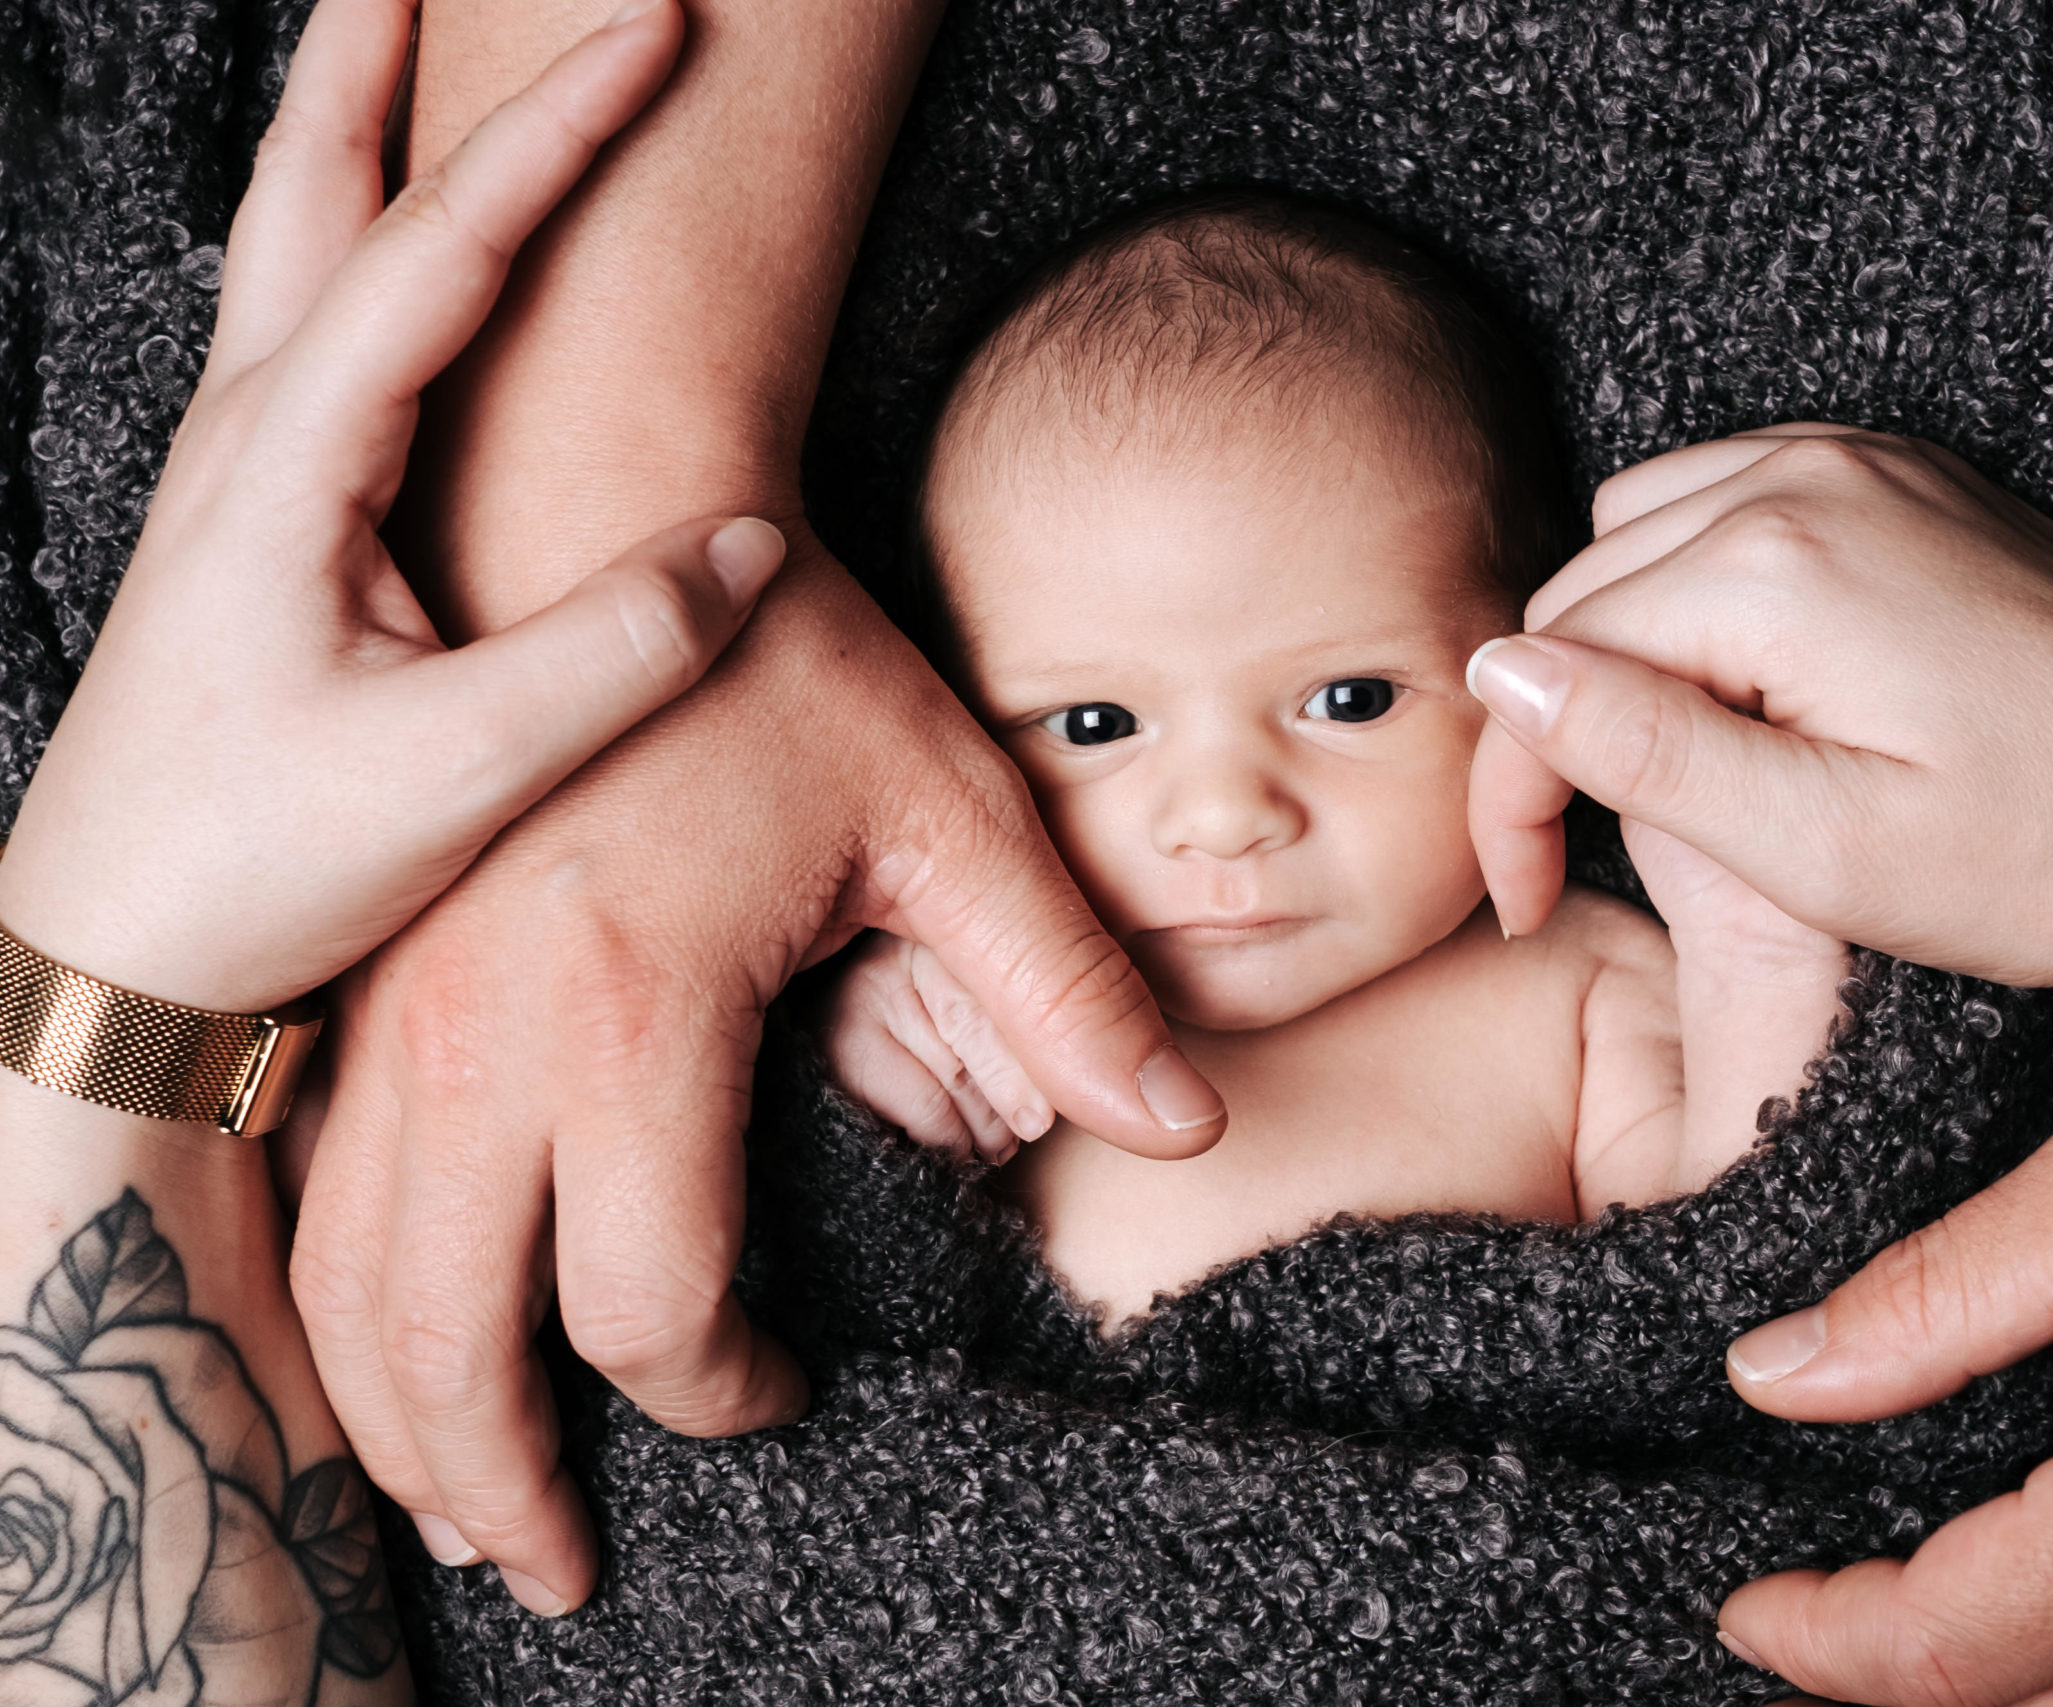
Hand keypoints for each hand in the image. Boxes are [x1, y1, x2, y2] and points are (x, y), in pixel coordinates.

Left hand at [0, 0, 766, 1013]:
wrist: (100, 968)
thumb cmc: (249, 866)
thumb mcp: (456, 770)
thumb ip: (617, 653)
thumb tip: (749, 545)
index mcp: (288, 461)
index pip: (441, 241)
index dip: (557, 126)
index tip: (657, 30)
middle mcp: (244, 440)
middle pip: (309, 186)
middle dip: (378, 52)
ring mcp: (234, 482)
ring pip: (289, 248)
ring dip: (349, 131)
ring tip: (400, 49)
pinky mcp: (251, 536)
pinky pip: (305, 336)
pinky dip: (352, 245)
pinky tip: (382, 270)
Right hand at [295, 552, 1226, 1612]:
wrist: (584, 497)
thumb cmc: (776, 656)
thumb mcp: (948, 810)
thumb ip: (1063, 984)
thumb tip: (1182, 1124)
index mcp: (626, 1009)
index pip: (647, 1301)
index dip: (717, 1387)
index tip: (776, 1390)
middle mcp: (471, 1032)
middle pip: (446, 1342)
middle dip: (499, 1478)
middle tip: (564, 1556)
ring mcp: (382, 1009)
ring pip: (338, 1288)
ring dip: (392, 1422)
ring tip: (462, 1501)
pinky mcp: (349, 985)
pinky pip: (300, 1199)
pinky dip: (331, 1311)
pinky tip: (388, 1358)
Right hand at [1466, 425, 2052, 986]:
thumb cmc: (2047, 860)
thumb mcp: (1825, 849)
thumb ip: (1648, 755)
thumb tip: (1502, 677)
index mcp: (1778, 563)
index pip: (1553, 651)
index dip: (1512, 784)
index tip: (1524, 894)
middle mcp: (1811, 473)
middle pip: (1588, 582)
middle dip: (1554, 714)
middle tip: (1574, 850)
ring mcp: (1868, 460)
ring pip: (1646, 530)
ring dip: (1624, 642)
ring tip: (1660, 768)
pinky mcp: (1911, 479)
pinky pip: (1736, 498)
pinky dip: (1697, 586)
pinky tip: (1736, 686)